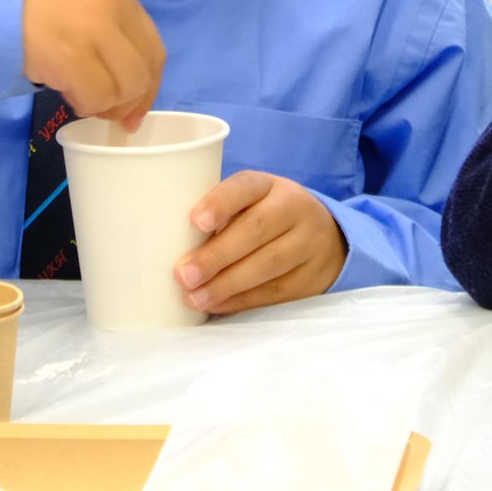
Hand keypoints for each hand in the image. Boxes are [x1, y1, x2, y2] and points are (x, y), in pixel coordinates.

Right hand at [22, 0, 164, 127]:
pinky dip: (85, 105)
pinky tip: (67, 95)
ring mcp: (93, 31)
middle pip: (143, 74)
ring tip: (79, 96)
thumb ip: (112, 34)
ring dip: (104, 105)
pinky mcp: (69, 55)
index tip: (136, 108)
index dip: (150, 87)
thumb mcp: (85, 3)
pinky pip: (96, 97)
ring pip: (124, 90)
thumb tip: (132, 88)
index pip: (154, 51)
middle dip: (128, 103)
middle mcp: (114, 10)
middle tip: (104, 110)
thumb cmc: (34, 5)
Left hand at [174, 172, 346, 315]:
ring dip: (226, 284)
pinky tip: (217, 304)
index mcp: (270, 185)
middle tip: (183, 274)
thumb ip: (220, 217)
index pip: (245, 186)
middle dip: (217, 255)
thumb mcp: (251, 204)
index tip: (195, 222)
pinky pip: (276, 291)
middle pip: (257, 229)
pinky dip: (242, 300)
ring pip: (268, 264)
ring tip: (194, 297)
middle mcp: (294, 208)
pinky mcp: (312, 276)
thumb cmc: (265, 219)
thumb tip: (166, 245)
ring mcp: (308, 243)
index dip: (221, 202)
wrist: (325, 238)